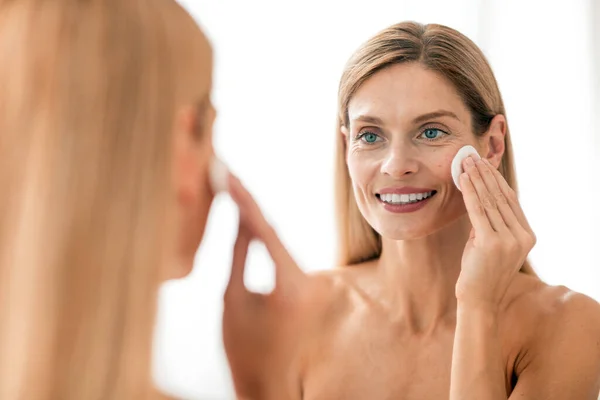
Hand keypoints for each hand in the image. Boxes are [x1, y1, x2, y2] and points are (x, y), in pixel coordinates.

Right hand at [222, 174, 309, 399]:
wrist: (268, 383)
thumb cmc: (245, 349)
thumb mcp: (232, 301)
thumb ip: (237, 256)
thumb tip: (238, 218)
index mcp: (290, 286)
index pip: (266, 233)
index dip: (245, 202)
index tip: (228, 178)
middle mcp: (307, 280)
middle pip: (274, 230)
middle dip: (248, 201)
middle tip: (227, 173)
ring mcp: (309, 282)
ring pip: (278, 239)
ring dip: (255, 214)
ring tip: (232, 186)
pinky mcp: (304, 285)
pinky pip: (280, 251)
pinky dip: (262, 233)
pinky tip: (247, 214)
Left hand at [456, 156, 535, 308]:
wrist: (478, 300)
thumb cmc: (480, 272)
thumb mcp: (490, 244)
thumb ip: (490, 224)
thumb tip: (479, 198)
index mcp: (527, 236)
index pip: (512, 200)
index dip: (497, 180)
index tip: (485, 164)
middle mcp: (522, 236)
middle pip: (502, 197)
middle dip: (485, 174)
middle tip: (472, 156)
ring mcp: (509, 240)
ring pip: (490, 201)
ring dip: (476, 178)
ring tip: (466, 162)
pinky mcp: (491, 243)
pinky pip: (478, 211)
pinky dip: (470, 192)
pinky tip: (464, 179)